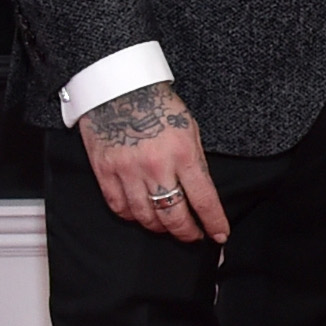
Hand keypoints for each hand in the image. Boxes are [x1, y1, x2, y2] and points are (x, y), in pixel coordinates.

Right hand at [79, 82, 228, 243]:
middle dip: (187, 232)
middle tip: (193, 236)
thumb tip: (200, 195)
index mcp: (183, 153)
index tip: (220, 235)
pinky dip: (132, 217)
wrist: (119, 89)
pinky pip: (119, 207)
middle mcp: (156, 166)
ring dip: (160, 228)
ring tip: (168, 227)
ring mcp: (127, 171)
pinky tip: (141, 216)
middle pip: (173, 216)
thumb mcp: (190, 129)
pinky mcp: (105, 172)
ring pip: (145, 217)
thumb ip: (195, 163)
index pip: (203, 199)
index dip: (213, 222)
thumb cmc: (159, 106)